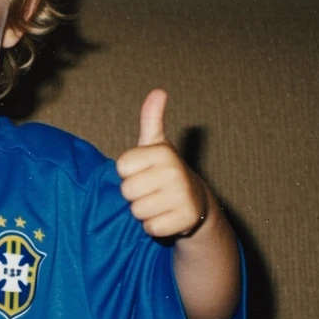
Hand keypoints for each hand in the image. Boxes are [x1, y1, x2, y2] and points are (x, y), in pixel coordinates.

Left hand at [115, 89, 207, 238]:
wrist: (196, 202)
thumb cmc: (166, 172)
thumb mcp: (157, 145)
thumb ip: (152, 119)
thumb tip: (158, 91)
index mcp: (163, 152)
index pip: (121, 168)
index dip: (129, 173)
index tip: (144, 172)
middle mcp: (174, 172)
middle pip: (127, 191)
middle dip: (135, 195)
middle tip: (152, 191)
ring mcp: (182, 196)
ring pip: (137, 211)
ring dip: (145, 212)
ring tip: (160, 203)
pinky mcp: (186, 220)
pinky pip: (151, 228)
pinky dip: (155, 227)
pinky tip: (167, 217)